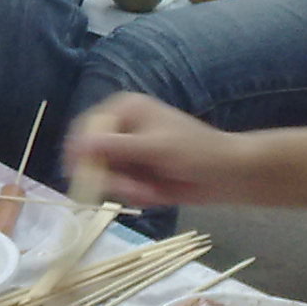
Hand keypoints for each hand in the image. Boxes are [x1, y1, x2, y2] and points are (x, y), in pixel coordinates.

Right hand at [65, 93, 251, 205]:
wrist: (230, 176)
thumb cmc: (196, 152)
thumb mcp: (154, 147)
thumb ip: (115, 147)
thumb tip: (77, 145)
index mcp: (124, 110)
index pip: (88, 127)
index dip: (78, 149)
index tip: (76, 172)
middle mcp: (121, 130)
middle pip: (92, 155)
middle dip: (110, 176)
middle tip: (131, 190)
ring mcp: (129, 154)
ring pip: (106, 175)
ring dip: (125, 188)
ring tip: (151, 193)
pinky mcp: (136, 174)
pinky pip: (121, 188)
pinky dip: (136, 195)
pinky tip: (157, 194)